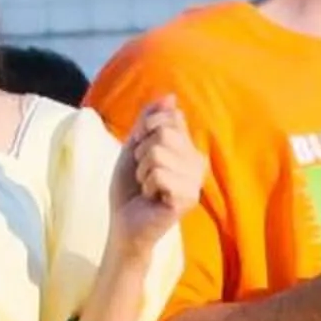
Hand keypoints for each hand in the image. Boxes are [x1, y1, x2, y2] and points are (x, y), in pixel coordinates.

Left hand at [109, 99, 205, 249]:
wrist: (124, 224)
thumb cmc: (129, 189)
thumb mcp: (134, 146)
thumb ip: (150, 120)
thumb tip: (170, 96)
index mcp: (188, 148)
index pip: (171, 117)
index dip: (146, 130)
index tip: (140, 153)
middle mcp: (197, 162)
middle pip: (164, 133)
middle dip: (142, 152)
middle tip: (143, 174)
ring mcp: (195, 181)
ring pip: (158, 154)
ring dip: (142, 172)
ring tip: (147, 188)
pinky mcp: (189, 198)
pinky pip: (159, 175)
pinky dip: (146, 186)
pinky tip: (152, 199)